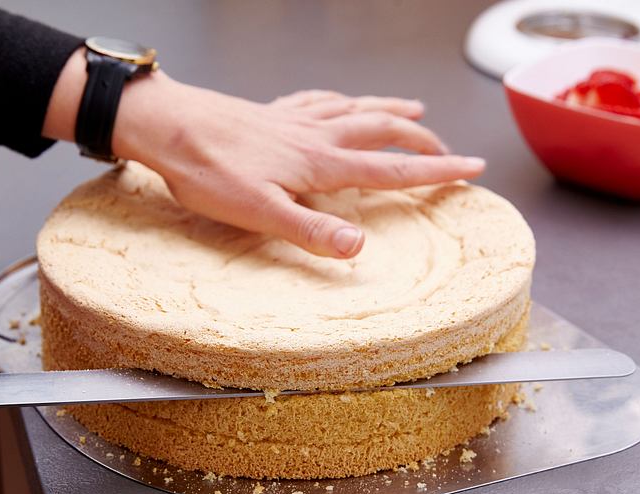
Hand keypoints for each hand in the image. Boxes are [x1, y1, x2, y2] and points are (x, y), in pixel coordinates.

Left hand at [43, 51, 485, 257]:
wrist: (167, 125)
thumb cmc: (207, 170)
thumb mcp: (260, 213)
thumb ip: (312, 231)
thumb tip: (359, 248)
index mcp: (320, 163)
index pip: (391, 167)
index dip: (435, 170)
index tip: (472, 169)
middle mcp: (315, 136)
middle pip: (383, 130)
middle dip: (423, 139)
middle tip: (449, 149)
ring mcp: (295, 120)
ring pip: (357, 107)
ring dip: (391, 110)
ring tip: (415, 108)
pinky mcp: (273, 114)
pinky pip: (320, 100)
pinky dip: (343, 99)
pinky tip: (341, 101)